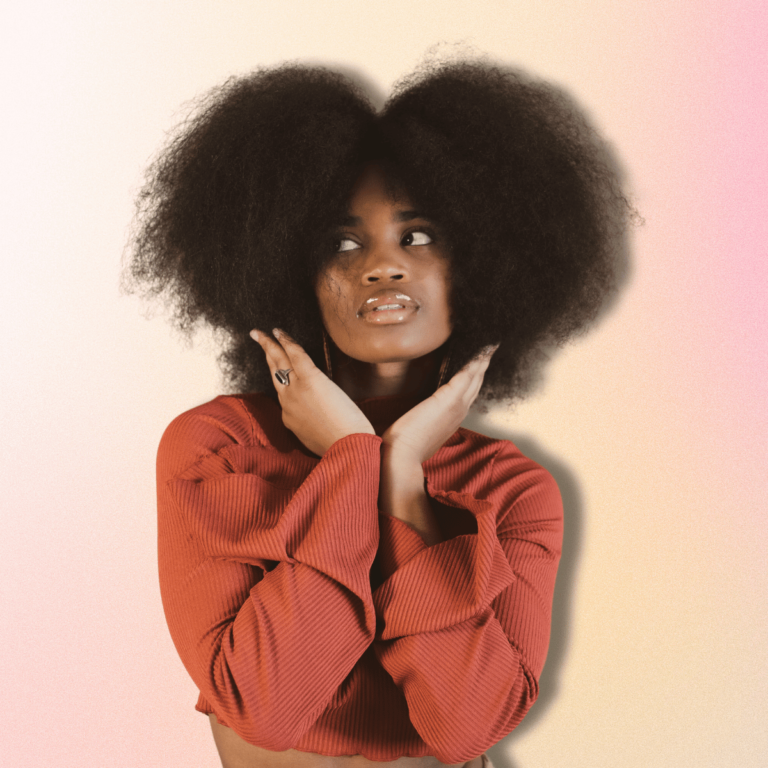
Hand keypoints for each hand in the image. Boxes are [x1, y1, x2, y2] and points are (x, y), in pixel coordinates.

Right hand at [250, 329, 374, 455]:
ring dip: (270, 344)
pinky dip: (286, 342)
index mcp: (290, 418)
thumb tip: (318, 421)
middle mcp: (287, 403)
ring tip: (262, 333)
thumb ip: (312, 428)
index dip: (282, 378)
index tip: (278, 365)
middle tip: (258, 338)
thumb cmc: (343, 446)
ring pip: (279, 362)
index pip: (283, 393)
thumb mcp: (318, 441)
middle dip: (265, 354)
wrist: (349, 449)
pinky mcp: (310, 380)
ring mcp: (296, 391)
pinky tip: (280, 333)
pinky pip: (295, 355)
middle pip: (273, 372)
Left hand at [381, 346, 497, 464]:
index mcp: (453, 419)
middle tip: (489, 352)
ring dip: (482, 363)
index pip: (468, 395)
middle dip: (483, 368)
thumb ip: (427, 420)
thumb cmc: (408, 447)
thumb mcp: (423, 432)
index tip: (478, 368)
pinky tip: (478, 355)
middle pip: (476, 385)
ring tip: (488, 348)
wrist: (403, 455)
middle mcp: (459, 412)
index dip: (475, 381)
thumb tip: (422, 415)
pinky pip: (465, 377)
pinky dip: (473, 365)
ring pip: (474, 379)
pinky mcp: (446, 399)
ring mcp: (455, 406)